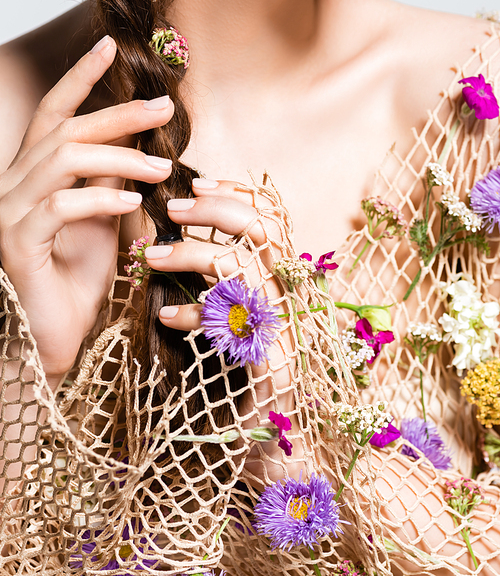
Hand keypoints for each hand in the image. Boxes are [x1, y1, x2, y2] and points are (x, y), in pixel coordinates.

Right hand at [0, 36, 174, 380]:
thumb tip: (136, 141)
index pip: (53, 113)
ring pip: (63, 160)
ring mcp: (8, 212)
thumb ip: (109, 179)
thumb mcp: (102, 219)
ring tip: (162, 170)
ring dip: (120, 159)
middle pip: (65, 130)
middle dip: (118, 115)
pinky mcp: (16, 243)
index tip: (109, 46)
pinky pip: (59, 206)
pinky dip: (101, 199)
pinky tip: (134, 203)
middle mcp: (12, 184)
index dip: (79, 77)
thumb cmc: (78, 278)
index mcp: (32, 175)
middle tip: (165, 110)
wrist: (55, 338)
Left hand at [144, 179, 306, 479]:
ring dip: (194, 254)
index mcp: (285, 284)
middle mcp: (293, 301)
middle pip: (264, 230)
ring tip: (150, 258)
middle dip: (215, 209)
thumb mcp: (237, 321)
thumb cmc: (247, 383)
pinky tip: (167, 317)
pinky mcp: (271, 366)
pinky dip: (195, 314)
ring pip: (245, 268)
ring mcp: (285, 332)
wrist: (277, 452)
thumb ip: (224, 282)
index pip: (273, 218)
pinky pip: (232, 327)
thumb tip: (184, 236)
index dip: (237, 193)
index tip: (198, 181)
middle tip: (172, 208)